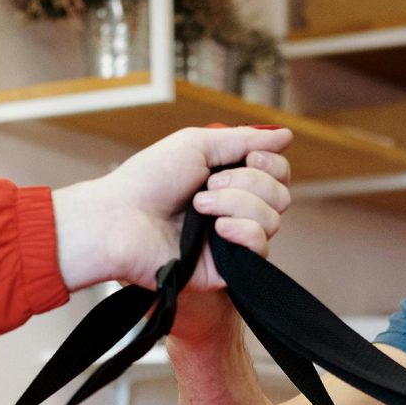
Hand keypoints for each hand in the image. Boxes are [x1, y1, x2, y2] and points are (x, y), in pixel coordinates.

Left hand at [51, 126, 291, 293]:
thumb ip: (244, 140)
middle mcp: (233, 211)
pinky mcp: (227, 268)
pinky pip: (261, 247)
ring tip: (199, 207)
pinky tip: (216, 230)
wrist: (119, 219)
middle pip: (281, 195)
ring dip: (236, 204)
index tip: (249, 159)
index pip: (277, 174)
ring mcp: (231, 241)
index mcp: (228, 181)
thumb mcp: (196, 144)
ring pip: (273, 219)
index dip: (272, 164)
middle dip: (249, 182)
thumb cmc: (148, 180)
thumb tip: (286, 136)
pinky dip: (242, 231)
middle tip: (208, 185)